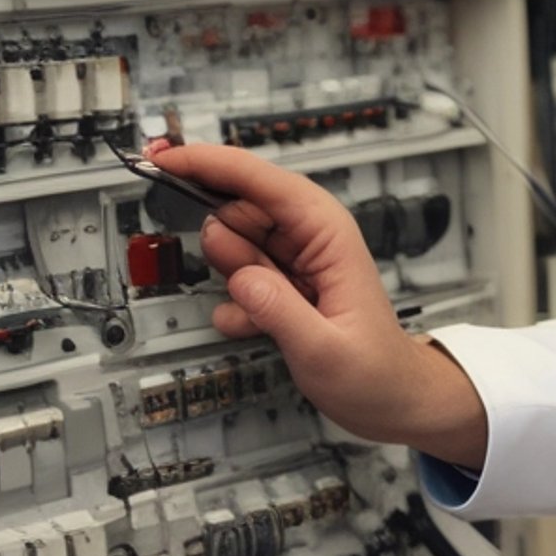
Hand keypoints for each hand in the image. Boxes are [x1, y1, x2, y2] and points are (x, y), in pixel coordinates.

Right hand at [144, 143, 487, 464]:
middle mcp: (310, 237)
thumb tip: (240, 276)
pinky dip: (237, 307)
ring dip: (234, 281)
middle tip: (249, 288)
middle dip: (227, 248)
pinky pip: (235, 279)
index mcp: (328, 233)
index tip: (164, 158)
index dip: (209, 163)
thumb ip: (279, 311)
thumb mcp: (325, 349)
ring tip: (268, 316)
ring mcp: (292, 259)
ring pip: (232, 244)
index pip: (260, 179)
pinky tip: (262, 330)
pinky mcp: (279, 282)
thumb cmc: (376, 371)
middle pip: (238, 209)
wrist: (392, 397)